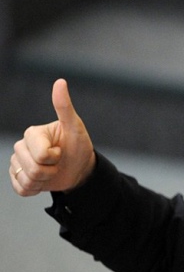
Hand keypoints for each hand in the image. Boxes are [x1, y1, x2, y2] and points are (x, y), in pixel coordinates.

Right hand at [9, 79, 95, 195]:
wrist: (78, 168)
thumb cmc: (78, 146)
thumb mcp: (75, 127)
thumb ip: (64, 107)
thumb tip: (60, 81)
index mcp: (32, 133)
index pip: (42, 155)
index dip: (55, 157)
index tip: (61, 150)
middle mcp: (21, 146)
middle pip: (33, 169)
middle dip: (50, 171)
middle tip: (58, 162)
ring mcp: (17, 162)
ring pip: (26, 181)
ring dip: (44, 181)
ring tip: (52, 171)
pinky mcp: (17, 177)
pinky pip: (21, 189)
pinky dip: (35, 189)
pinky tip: (43, 181)